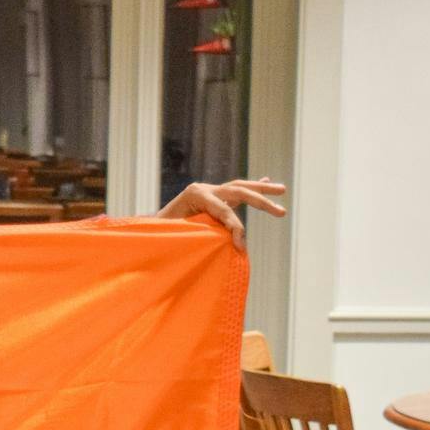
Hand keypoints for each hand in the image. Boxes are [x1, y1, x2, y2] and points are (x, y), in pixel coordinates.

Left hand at [156, 178, 287, 249]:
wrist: (147, 228)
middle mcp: (204, 188)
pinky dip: (251, 188)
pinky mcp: (212, 197)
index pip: (223, 209)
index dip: (234, 228)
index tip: (240, 246)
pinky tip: (267, 183)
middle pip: (238, 191)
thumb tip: (224, 240)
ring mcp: (209, 191)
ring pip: (240, 188)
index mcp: (195, 194)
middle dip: (260, 202)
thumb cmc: (158, 233)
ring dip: (261, 190)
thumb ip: (198, 234)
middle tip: (281, 213)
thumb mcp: (174, 234)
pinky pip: (235, 192)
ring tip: (282, 189)